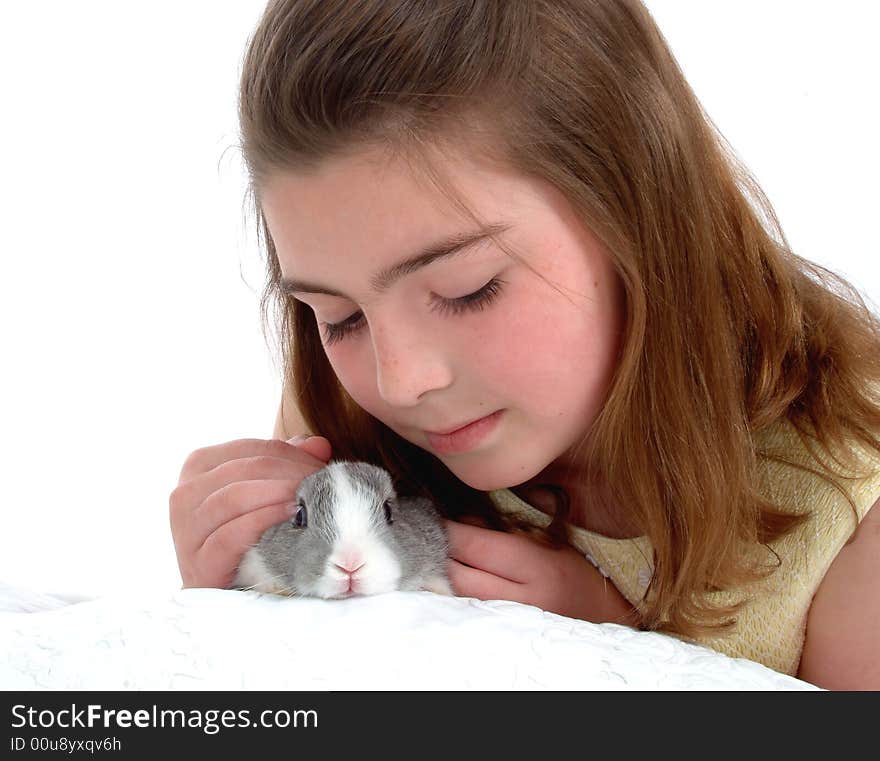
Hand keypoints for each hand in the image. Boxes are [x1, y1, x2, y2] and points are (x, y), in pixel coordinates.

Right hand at [169, 435, 331, 588]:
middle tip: (322, 483)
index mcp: (199, 466)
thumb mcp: (267, 490)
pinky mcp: (197, 562)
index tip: (322, 466)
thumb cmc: (248, 531)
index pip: (252, 448)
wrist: (223, 588)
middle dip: (291, 473)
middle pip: (247, 469)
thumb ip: (288, 463)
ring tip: (308, 500)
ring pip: (235, 497)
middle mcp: (185, 492)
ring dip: (278, 494)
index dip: (293, 454)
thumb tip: (318, 444)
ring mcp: (186, 528)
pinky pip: (230, 535)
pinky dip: (263, 522)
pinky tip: (290, 518)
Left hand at [444, 519, 638, 624]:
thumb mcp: (548, 542)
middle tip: (429, 538)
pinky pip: (468, 613)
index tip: (434, 520)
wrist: (599, 616)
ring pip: (459, 600)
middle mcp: (524, 602)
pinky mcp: (504, 637)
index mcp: (539, 569)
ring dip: (443, 577)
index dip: (451, 532)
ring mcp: (513, 625)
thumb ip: (505, 531)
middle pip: (461, 578)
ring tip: (438, 558)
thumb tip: (463, 523)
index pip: (479, 548)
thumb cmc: (573, 572)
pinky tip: (451, 582)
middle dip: (440, 555)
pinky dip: (454, 595)